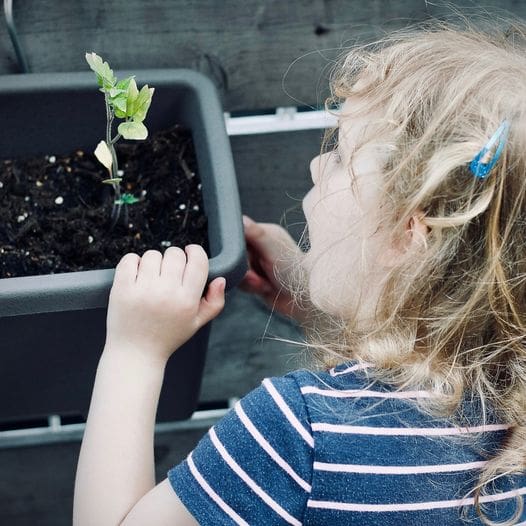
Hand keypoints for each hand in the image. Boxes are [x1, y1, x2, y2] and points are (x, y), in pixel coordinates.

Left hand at [104, 245, 225, 363]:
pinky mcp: (122, 289)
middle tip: (168, 271)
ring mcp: (142, 290)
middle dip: (173, 258)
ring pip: (152, 255)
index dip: (195, 251)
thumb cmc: (167, 337)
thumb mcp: (196, 323)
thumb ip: (214, 302)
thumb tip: (221, 280)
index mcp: (187, 300)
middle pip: (175, 254)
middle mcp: (166, 293)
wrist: (135, 353)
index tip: (189, 252)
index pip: (198, 261)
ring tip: (151, 277)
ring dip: (153, 262)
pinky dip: (133, 262)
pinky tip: (136, 274)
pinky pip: (129, 259)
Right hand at [239, 215, 308, 323]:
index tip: (245, 257)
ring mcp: (258, 264)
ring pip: (237, 269)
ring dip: (249, 280)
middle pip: (236, 254)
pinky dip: (250, 287)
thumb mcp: (272, 250)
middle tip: (257, 276)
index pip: (240, 233)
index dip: (237, 246)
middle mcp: (261, 247)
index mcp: (266, 233)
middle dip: (245, 268)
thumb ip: (256, 234)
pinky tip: (265, 288)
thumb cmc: (295, 272)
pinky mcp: (256, 279)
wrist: (303, 300)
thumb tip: (240, 218)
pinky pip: (240, 281)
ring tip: (265, 283)